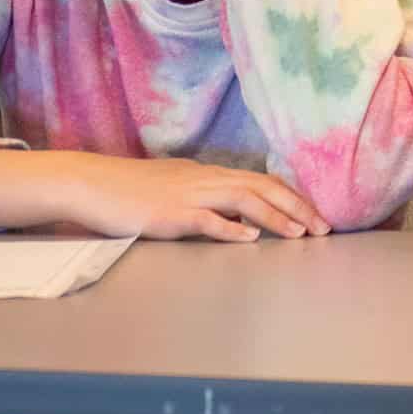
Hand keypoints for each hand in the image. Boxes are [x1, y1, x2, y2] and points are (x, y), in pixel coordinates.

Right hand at [0, 149, 330, 240]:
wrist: (88, 183)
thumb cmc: (131, 191)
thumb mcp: (178, 191)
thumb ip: (210, 202)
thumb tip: (243, 221)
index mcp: (208, 174)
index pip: (262, 180)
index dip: (293, 197)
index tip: (317, 215)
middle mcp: (204, 179)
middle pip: (262, 187)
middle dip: (298, 207)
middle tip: (324, 228)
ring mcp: (186, 195)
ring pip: (242, 199)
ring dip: (275, 217)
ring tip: (300, 234)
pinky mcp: (166, 214)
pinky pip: (203, 219)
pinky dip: (229, 229)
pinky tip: (249, 239)